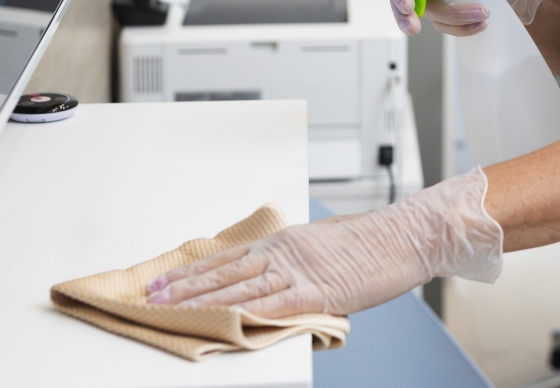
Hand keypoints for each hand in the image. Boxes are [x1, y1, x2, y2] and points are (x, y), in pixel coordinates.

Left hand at [146, 169, 502, 315]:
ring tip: (170, 310)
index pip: (229, 257)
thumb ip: (297, 260)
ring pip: (239, 288)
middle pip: (225, 271)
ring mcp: (300, 272)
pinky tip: (221, 322)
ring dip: (202, 301)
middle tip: (151, 297)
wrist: (408, 235)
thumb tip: (274, 277)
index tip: (164, 280)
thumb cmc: (375, 241)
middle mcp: (286, 253)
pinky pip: (273, 306)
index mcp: (287, 240)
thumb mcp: (326, 244)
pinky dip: (244, 314)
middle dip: (185, 287)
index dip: (193, 271)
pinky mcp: (318, 292)